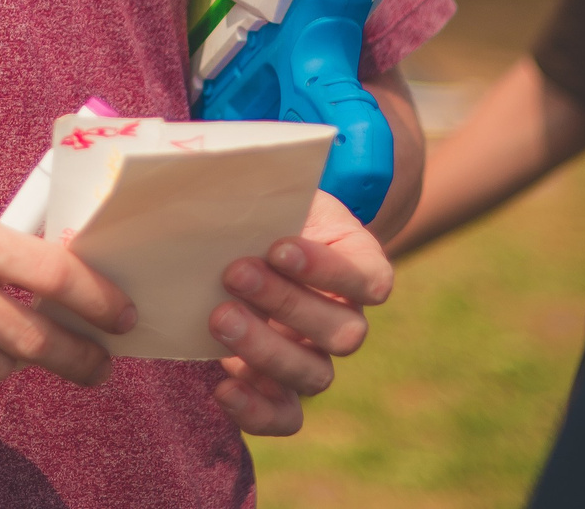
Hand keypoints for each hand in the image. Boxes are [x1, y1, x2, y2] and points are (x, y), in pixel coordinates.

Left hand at [207, 189, 392, 435]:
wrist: (239, 240)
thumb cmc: (259, 210)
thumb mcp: (270, 190)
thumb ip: (261, 187)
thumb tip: (216, 168)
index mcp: (356, 264)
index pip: (369, 279)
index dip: (328, 269)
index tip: (278, 246)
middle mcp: (344, 318)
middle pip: (343, 333)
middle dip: (287, 303)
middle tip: (234, 273)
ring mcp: (315, 357)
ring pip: (315, 375)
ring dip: (266, 348)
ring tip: (218, 317)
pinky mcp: (280, 387)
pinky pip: (287, 417)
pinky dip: (257, 411)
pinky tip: (222, 385)